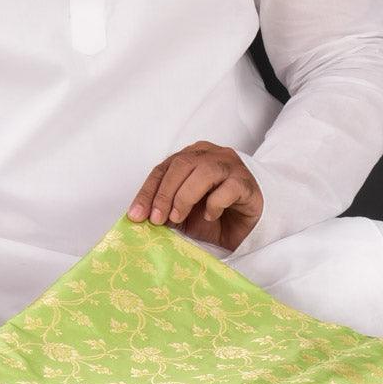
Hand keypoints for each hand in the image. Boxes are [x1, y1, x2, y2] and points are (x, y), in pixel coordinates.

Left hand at [126, 141, 263, 252]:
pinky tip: (210, 216)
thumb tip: (143, 217)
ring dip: (185, 197)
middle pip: (182, 165)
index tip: (137, 215)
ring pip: (204, 171)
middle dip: (164, 194)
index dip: (148, 191)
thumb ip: (166, 210)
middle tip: (157, 219)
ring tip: (178, 218)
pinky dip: (214, 204)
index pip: (164, 168)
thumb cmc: (213, 216)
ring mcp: (230, 166)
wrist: (246, 228)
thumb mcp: (182, 215)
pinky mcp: (246, 182)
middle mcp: (210, 155)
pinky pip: (228, 188)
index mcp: (190, 158)